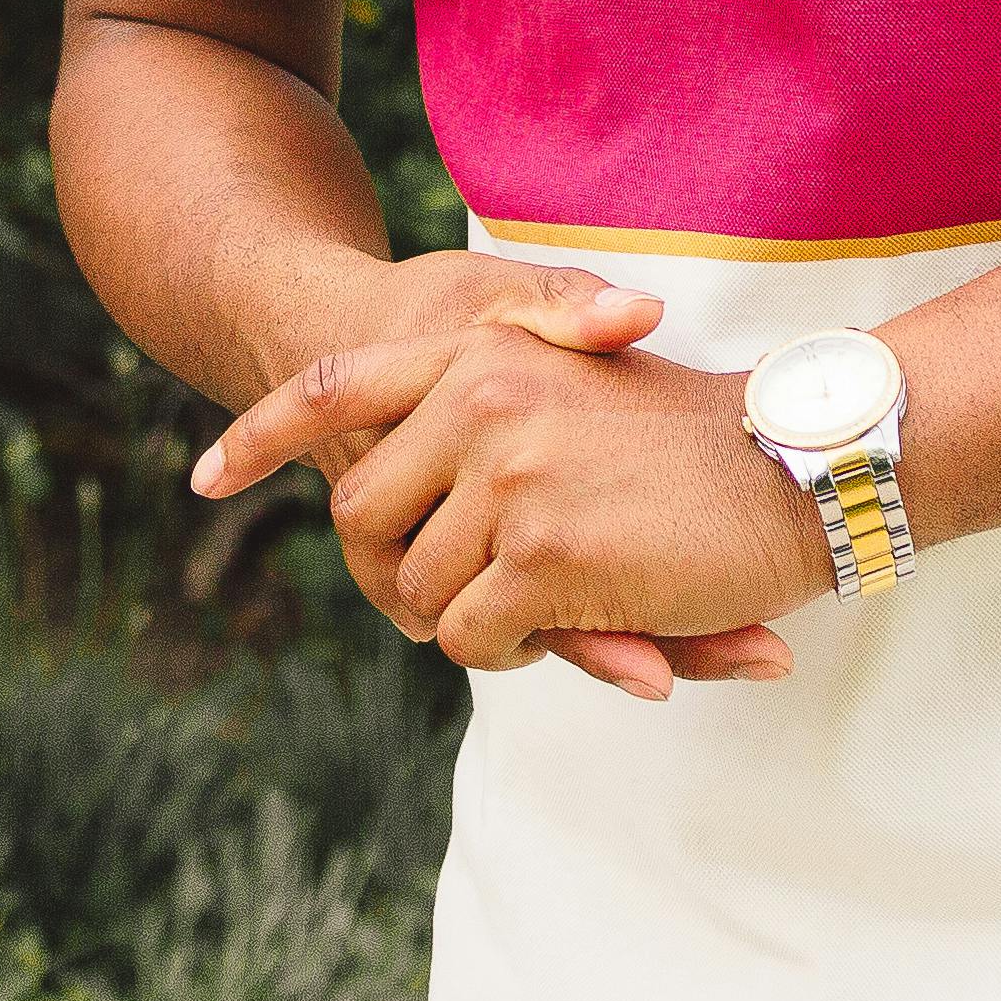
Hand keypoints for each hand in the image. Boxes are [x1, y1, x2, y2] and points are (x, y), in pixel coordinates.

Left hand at [205, 318, 828, 680]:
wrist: (796, 460)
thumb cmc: (695, 437)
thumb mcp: (574, 385)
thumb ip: (485, 413)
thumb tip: (388, 463)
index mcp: (482, 350)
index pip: (333, 384)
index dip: (261, 436)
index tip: (204, 479)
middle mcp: (479, 399)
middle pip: (363, 516)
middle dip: (399, 571)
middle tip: (468, 593)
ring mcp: (507, 475)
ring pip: (416, 589)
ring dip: (465, 618)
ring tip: (541, 607)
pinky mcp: (540, 553)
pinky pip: (472, 635)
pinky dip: (506, 650)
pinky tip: (571, 629)